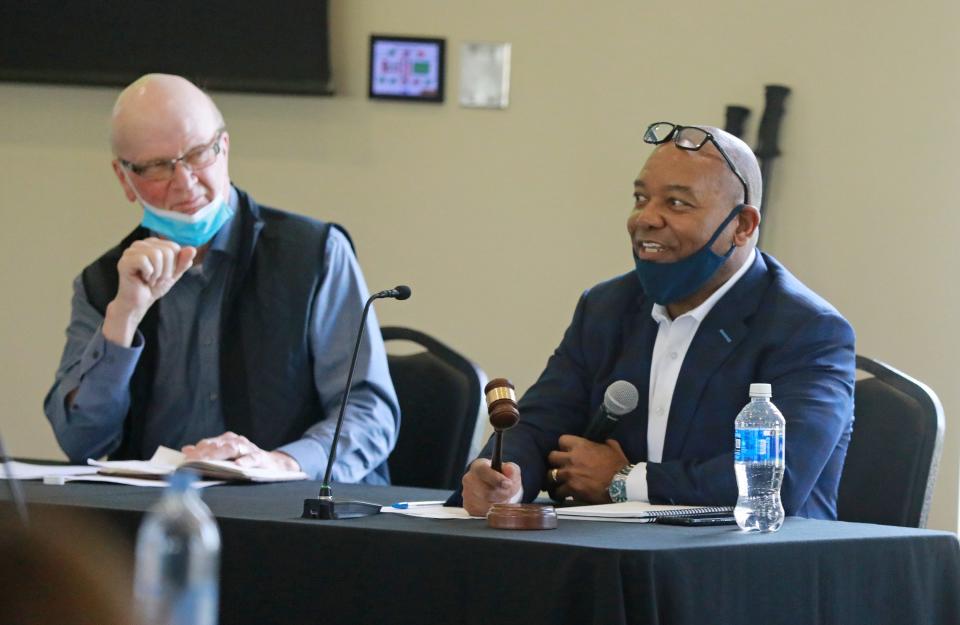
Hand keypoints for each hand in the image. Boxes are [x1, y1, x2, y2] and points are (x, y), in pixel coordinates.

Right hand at [103, 237, 195, 345]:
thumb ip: (183, 262)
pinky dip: (148, 274)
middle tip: (157, 279)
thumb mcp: (174, 274)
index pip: (174, 247)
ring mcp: (131, 251)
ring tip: (150, 279)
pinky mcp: (125, 261)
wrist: (139, 302)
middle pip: (167, 250)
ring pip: (156, 254)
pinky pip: (144, 260)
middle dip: (167, 270)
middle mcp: (141, 244)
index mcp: (153, 244)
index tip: (165, 274)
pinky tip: (142, 279)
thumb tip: (192, 249)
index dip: (174, 264)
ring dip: (158, 273)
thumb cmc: (154, 286)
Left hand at [181, 431, 300, 472]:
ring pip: (233, 449)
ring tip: (209, 460)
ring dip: (220, 454)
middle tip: (193, 461)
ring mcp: (249, 449)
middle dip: (205, 453)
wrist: (273, 465)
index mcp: (227, 440)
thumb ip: (208, 452)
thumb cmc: (245, 461)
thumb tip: (186, 450)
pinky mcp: (261, 458)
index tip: (186, 459)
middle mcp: (237, 441)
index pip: (209, 443)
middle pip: (218, 445)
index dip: (198, 451)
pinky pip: (253, 458)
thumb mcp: (226, 456)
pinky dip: (246, 461)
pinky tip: (239, 465)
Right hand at [461, 458, 521, 515]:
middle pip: (487, 492)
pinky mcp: (468, 507)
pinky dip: (492, 511)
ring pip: (486, 505)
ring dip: (498, 504)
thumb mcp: (510, 471)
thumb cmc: (500, 478)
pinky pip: (484, 513)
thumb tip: (509, 469)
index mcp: (478, 467)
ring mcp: (467, 494)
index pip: (483, 471)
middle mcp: (469, 479)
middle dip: (502, 495)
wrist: (491, 487)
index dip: (496, 478)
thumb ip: (511, 469)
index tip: (508, 484)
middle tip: (507, 493)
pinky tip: (494, 504)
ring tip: (500, 498)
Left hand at [547, 435, 628, 503]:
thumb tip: (604, 442)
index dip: (564, 446)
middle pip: (551, 457)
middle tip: (561, 466)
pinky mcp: (571, 489)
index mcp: (581, 446)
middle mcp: (571, 458)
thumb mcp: (613, 448)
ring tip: (558, 481)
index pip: (562, 440)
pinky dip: (560, 493)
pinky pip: (558, 491)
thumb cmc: (618, 465)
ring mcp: (569, 474)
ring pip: (550, 475)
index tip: (567, 451)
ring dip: (554, 478)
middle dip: (555, 461)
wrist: (622, 485)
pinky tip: (563, 494)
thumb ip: (604, 443)